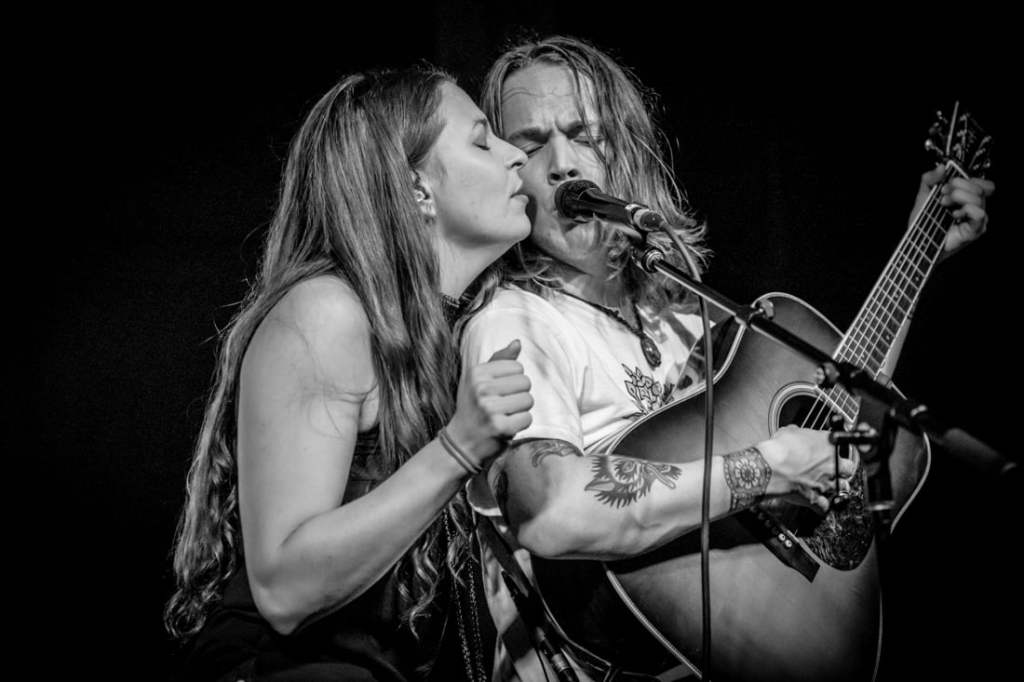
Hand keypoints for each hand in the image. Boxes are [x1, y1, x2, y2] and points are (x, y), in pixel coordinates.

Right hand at [447, 339, 532, 464]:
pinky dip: (520, 425)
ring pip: (528, 400)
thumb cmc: (473, 408)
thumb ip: (499, 361)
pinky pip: (527, 418)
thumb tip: (517, 342)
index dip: (513, 381)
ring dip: (521, 411)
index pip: (517, 366)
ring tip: (504, 416)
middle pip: (525, 382)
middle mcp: (481, 388)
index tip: (497, 393)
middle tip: (501, 407)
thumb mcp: (479, 381)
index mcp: (477, 373)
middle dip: (519, 396)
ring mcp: (489, 408)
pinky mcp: (499, 427)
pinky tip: (506, 428)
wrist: (461, 442)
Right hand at [758, 425, 857, 512]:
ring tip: (828, 485)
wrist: (769, 467)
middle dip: (842, 470)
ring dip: (836, 488)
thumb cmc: (780, 449)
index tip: (829, 449)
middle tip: (834, 468)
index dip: (834, 448)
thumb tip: (796, 433)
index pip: (842, 445)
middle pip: (848, 469)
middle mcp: (831, 465)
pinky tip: (820, 504)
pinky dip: (823, 506)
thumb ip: (799, 433)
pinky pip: (825, 506)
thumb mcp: (789, 431)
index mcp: (828, 445)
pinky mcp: (815, 498)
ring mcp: (825, 483)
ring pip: (842, 489)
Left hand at [915, 166, 994, 256]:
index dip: (965, 180)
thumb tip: (942, 168)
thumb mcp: (923, 195)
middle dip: (959, 187)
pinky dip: (966, 209)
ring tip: (944, 204)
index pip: (980, 183)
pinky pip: (980, 214)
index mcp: (965, 198)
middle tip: (943, 195)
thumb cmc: (922, 222)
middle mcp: (973, 207)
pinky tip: (954, 214)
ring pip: (980, 198)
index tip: (946, 184)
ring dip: (959, 197)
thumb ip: (930, 179)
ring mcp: (975, 219)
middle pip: (980, 188)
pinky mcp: (974, 230)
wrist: (917, 239)